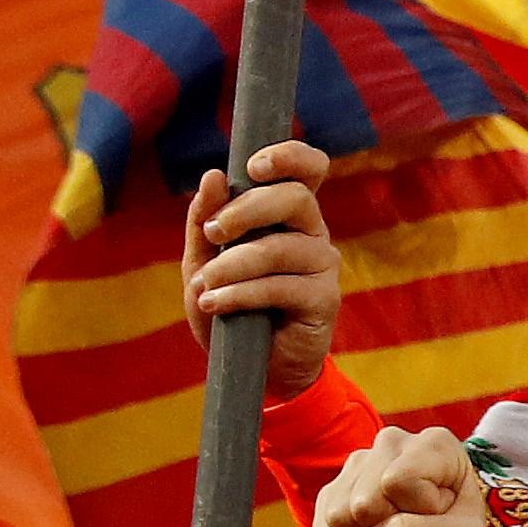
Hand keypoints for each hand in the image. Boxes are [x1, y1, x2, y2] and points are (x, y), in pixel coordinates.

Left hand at [181, 137, 342, 401]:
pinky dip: (240, 293)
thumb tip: (212, 176)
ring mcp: (323, 266)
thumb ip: (203, 223)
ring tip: (203, 286)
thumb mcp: (204, 264)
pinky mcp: (324, 300)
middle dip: (247, 210)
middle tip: (213, 233)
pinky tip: (216, 304)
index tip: (253, 166)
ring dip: (233, 264)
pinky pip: (281, 285)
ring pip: (281, 247)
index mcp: (288, 215)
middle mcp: (313, 233)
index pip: (308, 170)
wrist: (252, 370)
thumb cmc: (230, 310)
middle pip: (295, 198)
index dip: (289, 156)